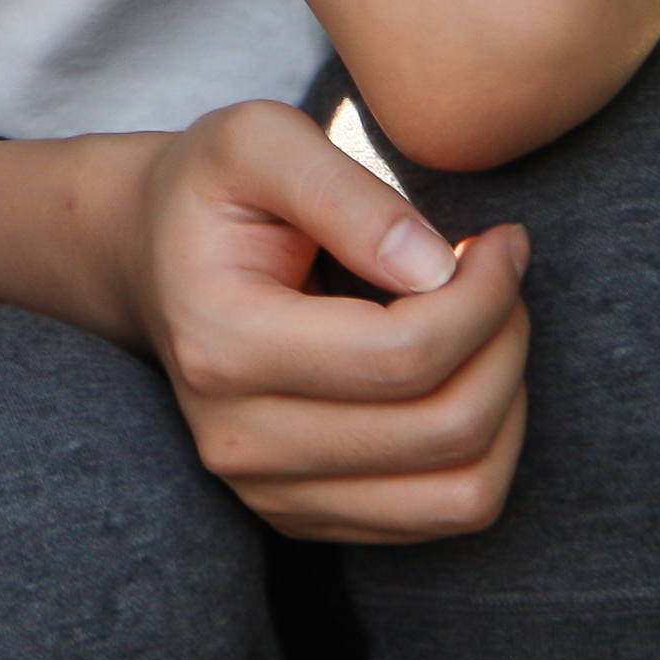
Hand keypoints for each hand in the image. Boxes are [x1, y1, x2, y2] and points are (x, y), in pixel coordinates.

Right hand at [127, 101, 529, 544]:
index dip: (484, 297)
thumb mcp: (259, 140)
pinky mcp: (304, 519)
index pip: (402, 356)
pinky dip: (487, 447)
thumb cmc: (214, 190)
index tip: (503, 239)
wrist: (149, 261)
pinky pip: (446, 515)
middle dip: (506, 342)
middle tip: (502, 277)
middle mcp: (240, 443)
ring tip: (492, 327)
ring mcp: (270, 495)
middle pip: (445, 428)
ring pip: (462, 493)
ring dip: (510, 404)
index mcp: (222, 344)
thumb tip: (434, 269)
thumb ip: (342, 191)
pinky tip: (466, 373)